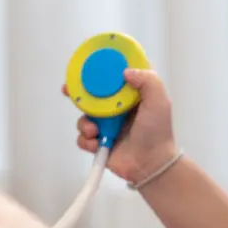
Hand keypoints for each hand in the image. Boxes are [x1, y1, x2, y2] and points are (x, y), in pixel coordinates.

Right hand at [63, 68, 177, 185]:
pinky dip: (86, 140)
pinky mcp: (99, 142)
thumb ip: (147, 81)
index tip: (88, 64)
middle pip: (92, 95)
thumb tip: (125, 71)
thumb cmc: (157, 131)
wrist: (151, 164)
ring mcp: (105, 125)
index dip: (101, 69)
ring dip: (84, 123)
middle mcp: (115, 108)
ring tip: (93, 130)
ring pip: (84, 116)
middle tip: (68, 90)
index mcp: (129, 95)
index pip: (113, 77)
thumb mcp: (159, 101)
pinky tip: (95, 143)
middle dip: (77, 92)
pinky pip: (82, 138)